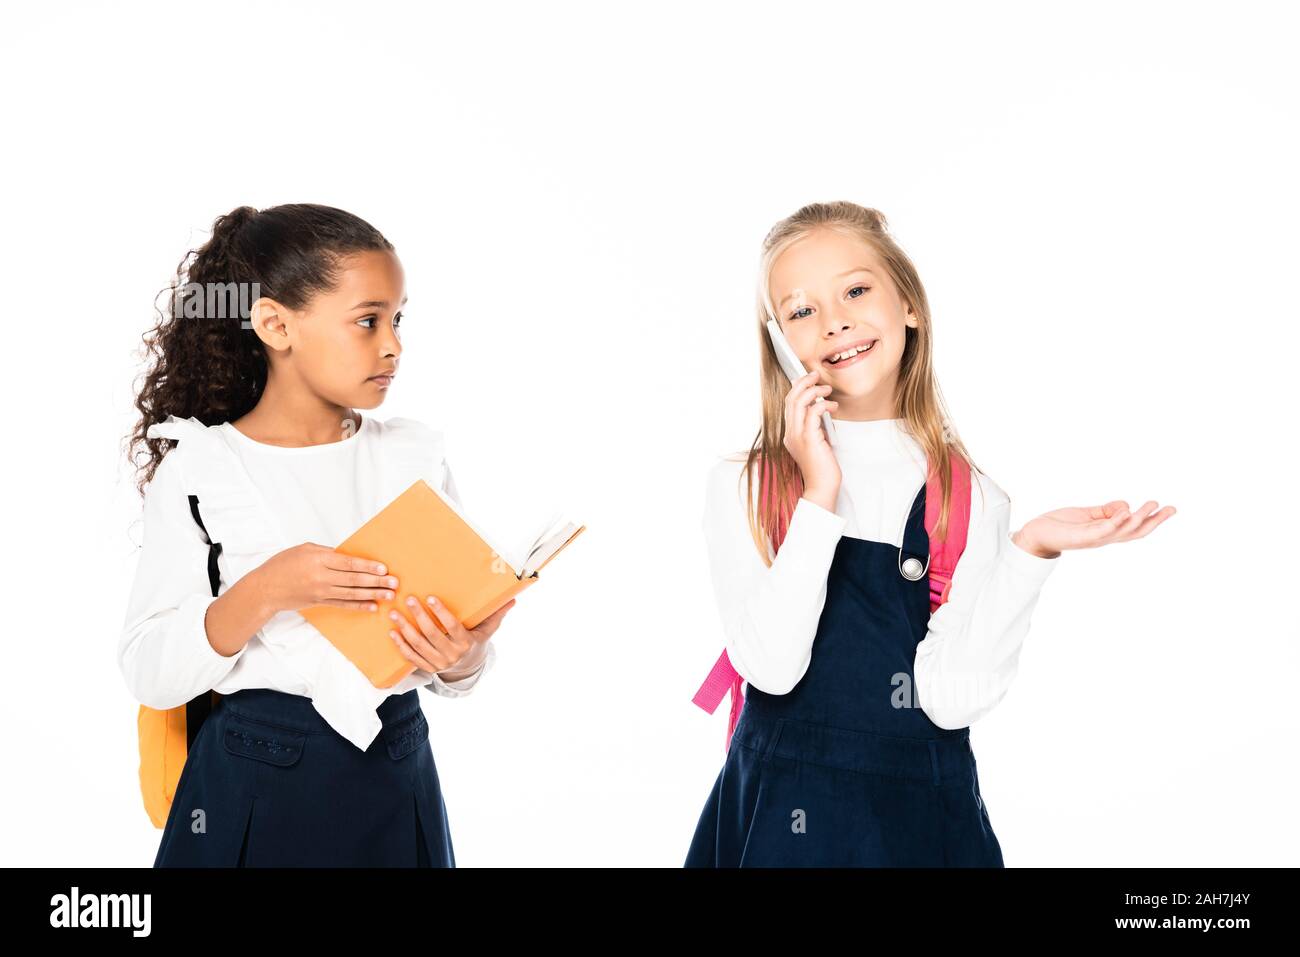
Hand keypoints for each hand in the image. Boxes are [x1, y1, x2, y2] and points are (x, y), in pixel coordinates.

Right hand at [253, 543, 397, 615]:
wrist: (264, 588)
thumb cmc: (283, 565)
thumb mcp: (305, 549)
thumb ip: (327, 552)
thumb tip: (349, 556)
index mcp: (318, 559)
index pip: (349, 563)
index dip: (368, 566)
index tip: (383, 568)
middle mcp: (321, 576)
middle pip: (354, 579)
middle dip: (376, 581)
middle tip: (394, 582)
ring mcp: (321, 592)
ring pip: (352, 593)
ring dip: (373, 594)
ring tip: (389, 595)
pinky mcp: (320, 602)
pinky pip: (343, 605)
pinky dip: (359, 606)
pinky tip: (372, 606)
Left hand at [388, 594, 515, 676]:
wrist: (468, 668)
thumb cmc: (476, 642)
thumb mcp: (487, 630)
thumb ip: (497, 614)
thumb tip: (513, 599)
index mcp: (466, 643)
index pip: (452, 627)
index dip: (442, 613)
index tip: (431, 598)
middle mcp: (451, 654)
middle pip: (432, 634)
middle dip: (419, 616)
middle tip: (409, 599)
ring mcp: (438, 663)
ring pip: (418, 645)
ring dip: (404, 629)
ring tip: (394, 613)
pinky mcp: (427, 667)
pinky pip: (411, 657)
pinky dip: (401, 645)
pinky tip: (393, 632)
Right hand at [783, 370, 840, 508]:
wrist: (822, 487)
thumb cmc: (822, 468)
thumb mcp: (816, 443)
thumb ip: (814, 428)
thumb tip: (820, 409)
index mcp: (790, 434)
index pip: (788, 404)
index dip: (797, 388)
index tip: (807, 379)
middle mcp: (790, 433)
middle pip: (790, 399)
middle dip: (803, 382)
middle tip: (816, 375)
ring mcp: (797, 436)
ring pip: (799, 402)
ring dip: (814, 391)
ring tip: (827, 390)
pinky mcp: (809, 439)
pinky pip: (813, 412)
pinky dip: (823, 405)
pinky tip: (832, 407)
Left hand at [1012, 500, 1176, 558]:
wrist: (1036, 534)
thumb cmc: (1060, 525)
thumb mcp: (1088, 514)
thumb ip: (1106, 510)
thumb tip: (1127, 504)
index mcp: (1107, 532)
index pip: (1135, 527)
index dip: (1153, 519)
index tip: (1170, 508)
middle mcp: (1103, 538)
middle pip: (1135, 532)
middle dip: (1154, 522)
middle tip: (1171, 509)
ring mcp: (1093, 539)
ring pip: (1122, 532)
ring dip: (1138, 520)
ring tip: (1150, 506)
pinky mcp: (1080, 537)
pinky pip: (1101, 531)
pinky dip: (1114, 522)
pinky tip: (1124, 512)